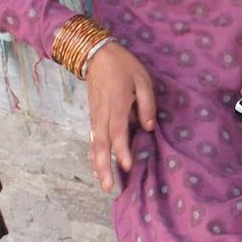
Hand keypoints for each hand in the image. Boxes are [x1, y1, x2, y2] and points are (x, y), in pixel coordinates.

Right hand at [85, 42, 156, 194]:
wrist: (96, 54)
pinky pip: (92, 139)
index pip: (117, 131)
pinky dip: (93, 154)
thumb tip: (149, 127)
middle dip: (104, 167)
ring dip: (97, 165)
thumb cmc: (123, 66)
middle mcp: (102, 113)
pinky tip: (96, 167)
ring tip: (103, 184)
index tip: (127, 165)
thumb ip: (146, 104)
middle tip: (109, 187)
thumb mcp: (142, 80)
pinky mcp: (93, 116)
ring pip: (94, 144)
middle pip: (101, 144)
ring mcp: (95, 116)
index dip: (122, 150)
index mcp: (116, 104)